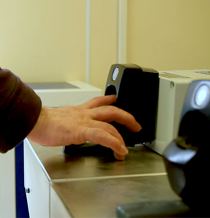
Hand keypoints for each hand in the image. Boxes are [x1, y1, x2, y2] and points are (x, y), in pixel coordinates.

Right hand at [27, 95, 141, 159]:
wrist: (35, 120)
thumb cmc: (45, 121)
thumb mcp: (62, 116)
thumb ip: (72, 121)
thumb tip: (73, 128)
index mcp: (81, 110)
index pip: (100, 101)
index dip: (111, 100)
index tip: (117, 100)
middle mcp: (85, 113)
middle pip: (112, 111)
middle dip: (126, 117)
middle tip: (135, 124)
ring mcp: (85, 121)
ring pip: (109, 124)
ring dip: (121, 137)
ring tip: (126, 147)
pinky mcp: (81, 130)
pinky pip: (102, 135)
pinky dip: (113, 142)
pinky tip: (120, 149)